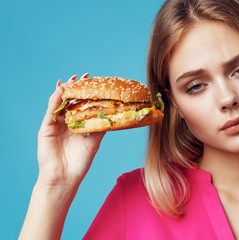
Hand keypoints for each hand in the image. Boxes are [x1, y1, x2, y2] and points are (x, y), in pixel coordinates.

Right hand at [37, 73, 104, 188]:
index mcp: (77, 125)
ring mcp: (55, 124)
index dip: (86, 94)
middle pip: (70, 101)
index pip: (81, 105)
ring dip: (65, 90)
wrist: (65, 177)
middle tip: (84, 76)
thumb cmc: (80, 162)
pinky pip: (50, 111)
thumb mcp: (94, 141)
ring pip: (59, 103)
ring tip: (73, 80)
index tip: (94, 82)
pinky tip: (60, 91)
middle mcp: (66, 122)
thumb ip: (100, 127)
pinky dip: (55, 100)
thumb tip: (114, 114)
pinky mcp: (46, 128)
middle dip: (76, 88)